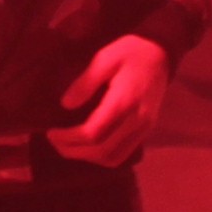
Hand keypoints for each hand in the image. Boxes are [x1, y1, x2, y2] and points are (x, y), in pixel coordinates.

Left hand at [47, 32, 172, 164]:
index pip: (94, 133)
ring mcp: (143, 129)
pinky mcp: (146, 131)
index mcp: (124, 102)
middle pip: (103, 151)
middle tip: (55, 141)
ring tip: (68, 146)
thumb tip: (66, 105)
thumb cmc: (130, 53)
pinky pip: (123, 154)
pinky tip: (88, 146)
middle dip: (74, 151)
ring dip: (88, 157)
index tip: (52, 132)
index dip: (69, 138)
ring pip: (113, 158)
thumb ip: (85, 82)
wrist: (160, 55)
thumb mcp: (104, 58)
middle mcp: (136, 121)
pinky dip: (102, 156)